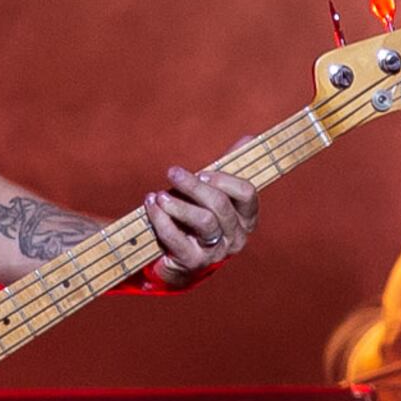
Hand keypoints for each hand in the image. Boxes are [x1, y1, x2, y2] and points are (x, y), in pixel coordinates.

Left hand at [144, 161, 259, 284]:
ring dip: (178, 204)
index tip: (203, 172)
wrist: (178, 259)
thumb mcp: (214, 193)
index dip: (225, 180)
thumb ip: (228, 168)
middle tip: (173, 173)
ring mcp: (216, 252)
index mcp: (246, 218)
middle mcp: (236, 237)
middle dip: (194, 186)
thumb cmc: (197, 219)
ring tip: (158, 195)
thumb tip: (249, 138)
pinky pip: (177, 239)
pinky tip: (150, 206)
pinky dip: (161, 219)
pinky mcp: (193, 262)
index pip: (247, 194)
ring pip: (204, 222)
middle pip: (221, 205)